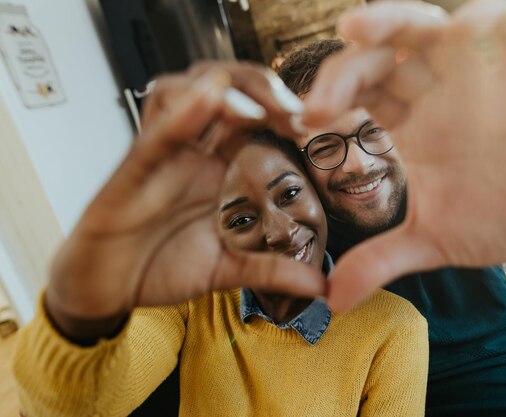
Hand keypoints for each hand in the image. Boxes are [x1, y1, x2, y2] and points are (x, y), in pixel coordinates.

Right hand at [47, 63, 323, 336]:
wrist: (107, 288)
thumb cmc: (161, 266)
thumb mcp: (227, 269)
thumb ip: (272, 270)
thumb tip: (322, 286)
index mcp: (215, 166)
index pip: (252, 116)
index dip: (285, 110)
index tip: (318, 125)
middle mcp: (190, 151)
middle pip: (223, 89)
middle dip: (262, 86)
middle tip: (297, 108)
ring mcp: (161, 156)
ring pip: (186, 92)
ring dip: (226, 89)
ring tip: (262, 108)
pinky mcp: (132, 171)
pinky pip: (155, 132)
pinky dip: (181, 113)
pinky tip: (208, 98)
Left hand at [302, 0, 505, 311]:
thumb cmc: (497, 218)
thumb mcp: (431, 240)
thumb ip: (380, 260)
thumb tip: (333, 300)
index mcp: (408, 124)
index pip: (358, 93)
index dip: (328, 99)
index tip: (304, 122)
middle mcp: (433, 92)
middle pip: (379, 57)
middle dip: (344, 70)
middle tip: (320, 104)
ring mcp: (474, 75)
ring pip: (427, 27)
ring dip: (391, 21)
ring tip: (354, 29)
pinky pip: (504, 25)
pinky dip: (483, 20)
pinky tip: (459, 30)